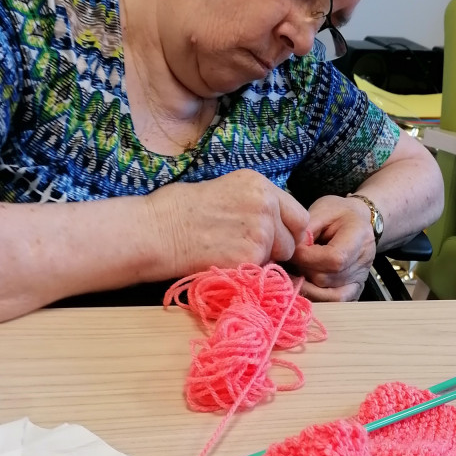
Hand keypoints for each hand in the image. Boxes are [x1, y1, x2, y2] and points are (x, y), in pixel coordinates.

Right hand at [146, 170, 309, 275]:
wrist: (158, 230)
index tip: (276, 238)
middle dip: (278, 247)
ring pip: (279, 257)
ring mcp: (261, 231)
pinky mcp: (251, 257)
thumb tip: (276, 223)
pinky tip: (226, 261)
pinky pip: (263, 270)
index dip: (288, 230)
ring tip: (232, 253)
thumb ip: (255, 204)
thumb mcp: (225, 190)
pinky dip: (249, 271)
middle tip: (249, 248)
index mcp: (260, 185)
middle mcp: (266, 205)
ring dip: (263, 260)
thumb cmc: (180, 210)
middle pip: (293, 238)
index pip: (298, 215)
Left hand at [289, 194, 375, 301]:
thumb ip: (306, 231)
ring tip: (292, 275)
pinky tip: (304, 287)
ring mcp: (360, 279)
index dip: (307, 259)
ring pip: (328, 295)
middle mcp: (364, 261)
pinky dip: (317, 298)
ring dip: (305, 286)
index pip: (334, 258)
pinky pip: (335, 302)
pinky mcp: (355, 290)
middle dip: (302, 272)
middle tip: (286, 263)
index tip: (291, 252)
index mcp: (359, 236)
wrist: (359, 221)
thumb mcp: (321, 211)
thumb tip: (290, 251)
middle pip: (327, 279)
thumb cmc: (338, 213)